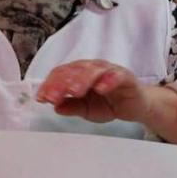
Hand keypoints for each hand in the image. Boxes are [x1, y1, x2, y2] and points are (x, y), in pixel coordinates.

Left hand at [36, 60, 151, 123]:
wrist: (134, 106)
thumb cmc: (108, 103)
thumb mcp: (85, 109)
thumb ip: (71, 107)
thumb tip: (55, 107)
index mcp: (79, 73)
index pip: (61, 74)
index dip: (50, 85)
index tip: (41, 98)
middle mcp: (92, 68)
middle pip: (74, 70)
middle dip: (61, 83)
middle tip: (53, 96)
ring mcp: (109, 70)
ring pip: (93, 70)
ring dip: (82, 79)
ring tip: (73, 91)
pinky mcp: (125, 76)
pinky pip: (116, 75)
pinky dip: (108, 80)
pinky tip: (100, 88)